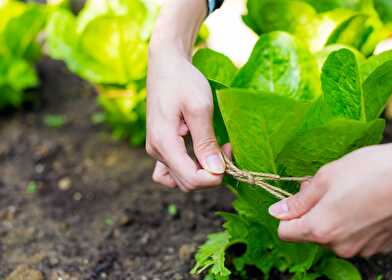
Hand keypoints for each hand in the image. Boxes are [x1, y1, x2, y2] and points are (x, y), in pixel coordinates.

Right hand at [147, 51, 226, 191]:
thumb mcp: (200, 107)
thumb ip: (206, 141)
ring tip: (215, 153)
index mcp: (163, 143)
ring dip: (201, 173)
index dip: (214, 178)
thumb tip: (216, 171)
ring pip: (180, 179)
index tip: (230, 158)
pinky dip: (187, 170)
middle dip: (210, 174)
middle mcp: (156, 151)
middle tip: (227, 149)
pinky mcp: (159, 145)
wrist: (166, 64)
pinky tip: (199, 157)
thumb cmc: (183, 80)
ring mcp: (155, 149)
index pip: (190, 179)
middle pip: (186, 182)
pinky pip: (171, 171)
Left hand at [269, 138, 391, 257]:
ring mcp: (362, 249)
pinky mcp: (380, 246)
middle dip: (313, 212)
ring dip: (334, 217)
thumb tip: (277, 212)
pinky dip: (354, 223)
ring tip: (350, 193)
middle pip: (311, 234)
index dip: (287, 214)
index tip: (298, 199)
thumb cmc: (371, 170)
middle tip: (329, 188)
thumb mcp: (326, 177)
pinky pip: (355, 237)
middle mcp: (340, 246)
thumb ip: (299, 199)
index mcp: (321, 229)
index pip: (285, 233)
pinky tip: (367, 203)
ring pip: (333, 236)